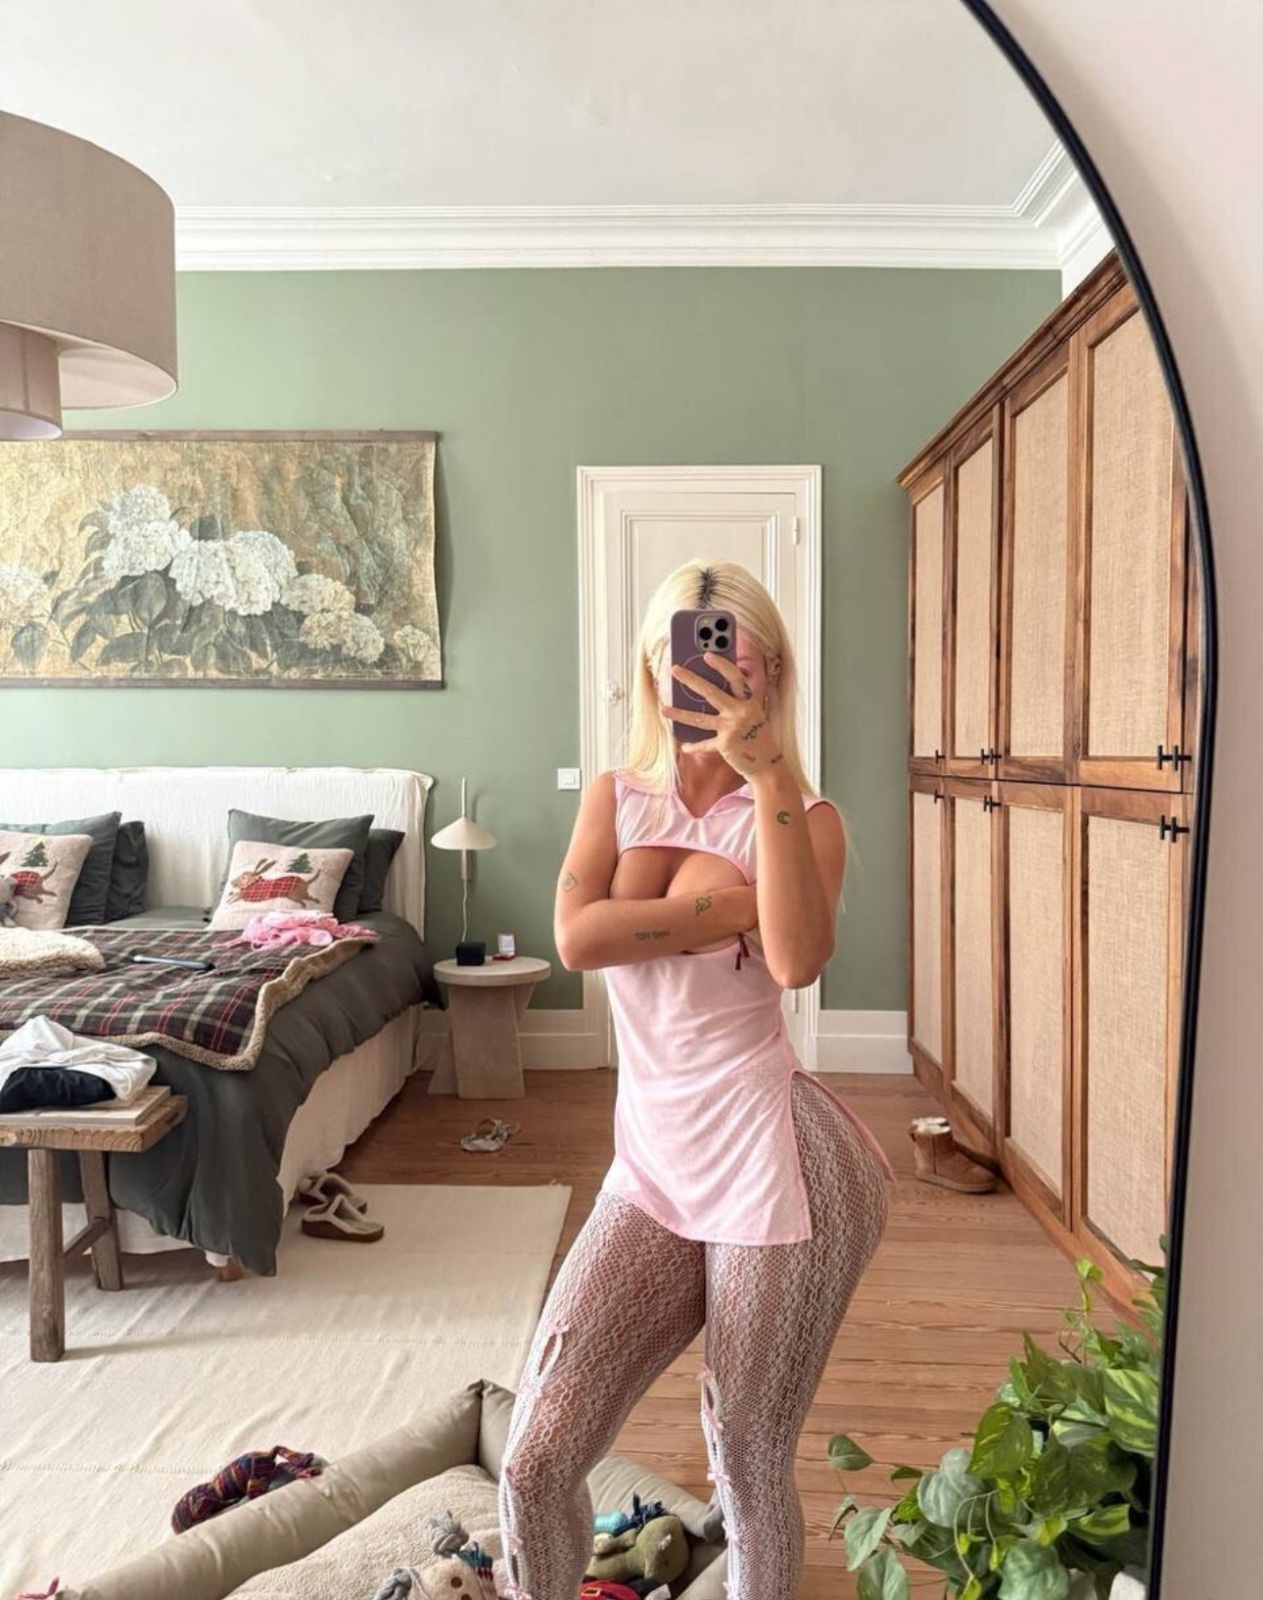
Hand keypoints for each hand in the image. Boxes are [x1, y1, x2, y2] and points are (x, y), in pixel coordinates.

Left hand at [663, 653, 784, 775]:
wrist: (768, 764)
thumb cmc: (757, 737)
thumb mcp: (752, 715)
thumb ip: (735, 704)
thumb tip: (705, 695)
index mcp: (749, 702)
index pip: (735, 677)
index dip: (721, 665)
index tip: (707, 654)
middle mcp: (741, 712)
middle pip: (711, 692)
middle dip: (691, 679)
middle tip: (675, 670)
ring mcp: (732, 728)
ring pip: (700, 718)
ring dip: (679, 713)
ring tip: (663, 709)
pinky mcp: (725, 745)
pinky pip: (704, 744)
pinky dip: (694, 747)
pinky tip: (685, 746)